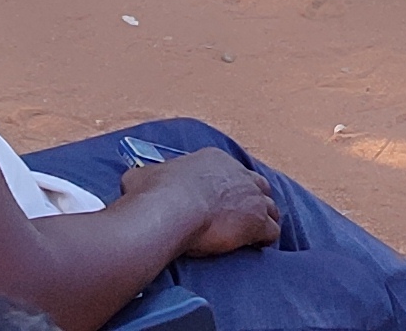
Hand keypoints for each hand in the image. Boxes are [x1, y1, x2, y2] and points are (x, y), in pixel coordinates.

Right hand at [125, 147, 278, 256]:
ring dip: (264, 220)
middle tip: (241, 217)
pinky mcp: (257, 221)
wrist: (171, 210)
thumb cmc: (155, 193)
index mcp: (213, 160)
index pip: (230, 172)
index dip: (227, 188)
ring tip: (253, 235)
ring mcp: (251, 196)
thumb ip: (145, 176)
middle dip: (252, 200)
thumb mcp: (142, 176)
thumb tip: (134, 180)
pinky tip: (255, 247)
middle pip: (257, 186)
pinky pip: (271, 231)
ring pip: (270, 207)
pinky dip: (265, 239)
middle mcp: (237, 173)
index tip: (220, 201)